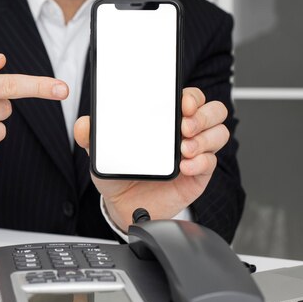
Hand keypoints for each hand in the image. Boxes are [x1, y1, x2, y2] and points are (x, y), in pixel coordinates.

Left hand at [74, 87, 228, 231]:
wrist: (122, 205)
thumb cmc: (119, 172)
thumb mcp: (101, 152)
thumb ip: (91, 136)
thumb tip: (83, 124)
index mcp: (165, 118)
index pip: (189, 97)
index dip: (191, 96)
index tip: (182, 102)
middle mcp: (184, 132)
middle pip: (213, 111)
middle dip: (203, 115)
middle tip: (184, 127)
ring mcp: (195, 152)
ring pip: (219, 133)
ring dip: (205, 138)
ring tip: (184, 148)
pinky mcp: (198, 174)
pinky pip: (211, 162)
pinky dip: (201, 162)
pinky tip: (184, 167)